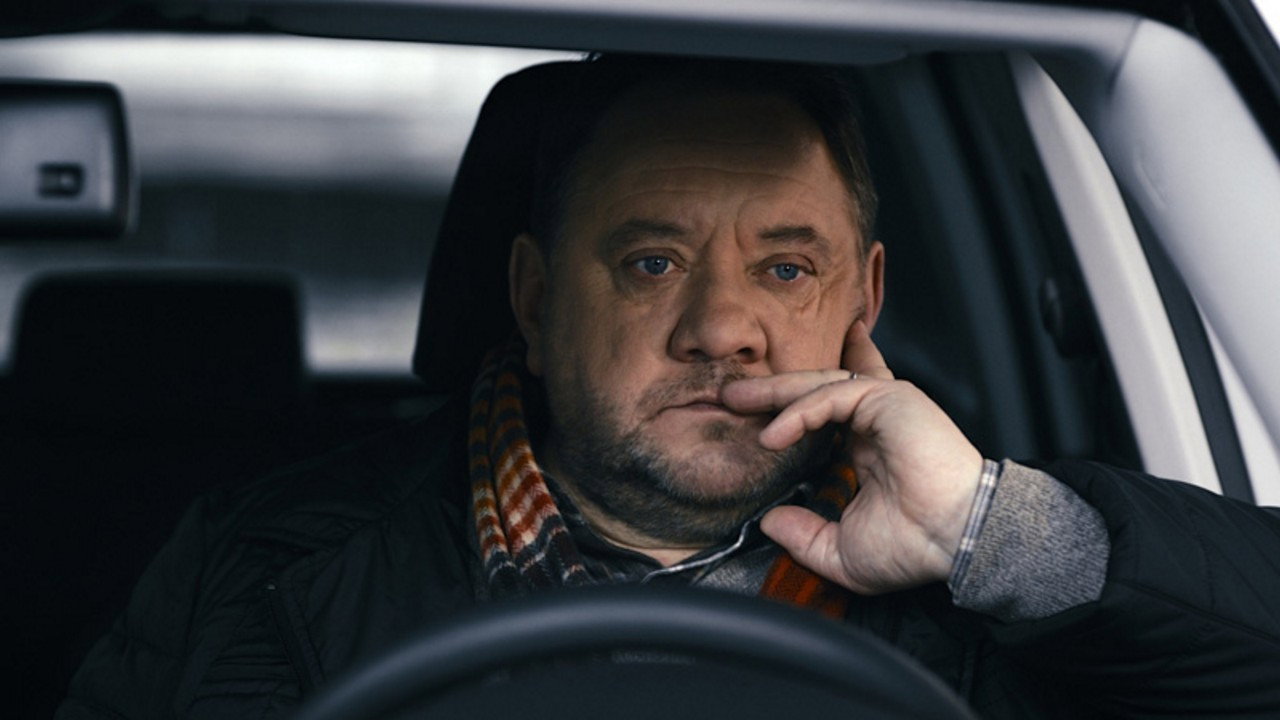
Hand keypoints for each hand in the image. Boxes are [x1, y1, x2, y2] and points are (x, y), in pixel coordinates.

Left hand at [720, 321, 982, 594]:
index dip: (790, 407)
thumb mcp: (840, 550)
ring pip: (819, 385)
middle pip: (814, 391)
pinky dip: (798, 412)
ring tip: (734, 399)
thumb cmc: (915, 546)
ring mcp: (885, 406)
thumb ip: (803, 534)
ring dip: (774, 391)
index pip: (827, 412)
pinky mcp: (890, 400)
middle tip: (731, 393)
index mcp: (869, 448)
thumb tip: (768, 522)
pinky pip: (832, 396)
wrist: (956, 541)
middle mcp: (876, 421)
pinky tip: (772, 435)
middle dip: (770, 390)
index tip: (754, 413)